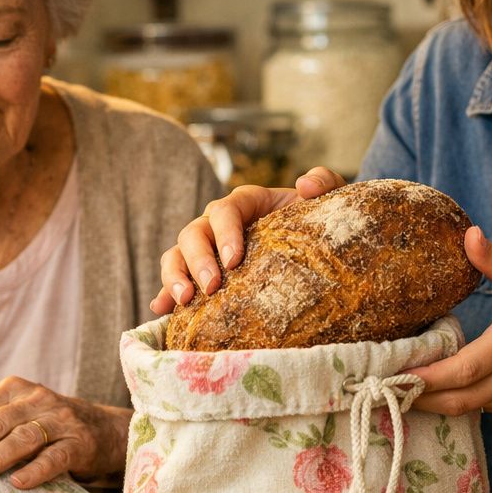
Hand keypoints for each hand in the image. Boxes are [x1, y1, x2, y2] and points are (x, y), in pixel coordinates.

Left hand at [0, 377, 129, 488]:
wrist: (107, 432)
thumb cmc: (50, 430)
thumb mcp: (17, 421)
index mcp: (12, 390)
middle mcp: (35, 399)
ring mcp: (60, 419)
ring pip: (21, 438)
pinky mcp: (81, 441)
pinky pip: (56, 456)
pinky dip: (36, 470)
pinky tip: (19, 484)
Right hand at [150, 166, 345, 313]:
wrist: (320, 248)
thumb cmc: (320, 223)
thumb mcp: (331, 199)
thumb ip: (325, 182)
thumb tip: (305, 185)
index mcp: (245, 203)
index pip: (225, 211)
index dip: (225, 233)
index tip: (234, 260)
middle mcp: (218, 224)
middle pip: (193, 234)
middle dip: (198, 261)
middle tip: (211, 287)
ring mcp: (207, 250)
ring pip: (177, 255)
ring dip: (175, 276)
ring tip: (185, 301)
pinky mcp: (202, 274)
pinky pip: (175, 280)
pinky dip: (165, 294)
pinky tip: (160, 310)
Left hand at [406, 226, 491, 417]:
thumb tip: (468, 233)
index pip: (463, 368)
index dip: (425, 377)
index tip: (392, 373)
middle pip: (457, 399)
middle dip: (415, 396)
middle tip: (378, 386)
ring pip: (465, 408)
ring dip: (429, 403)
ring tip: (393, 389)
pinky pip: (478, 408)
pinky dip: (452, 401)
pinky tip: (429, 389)